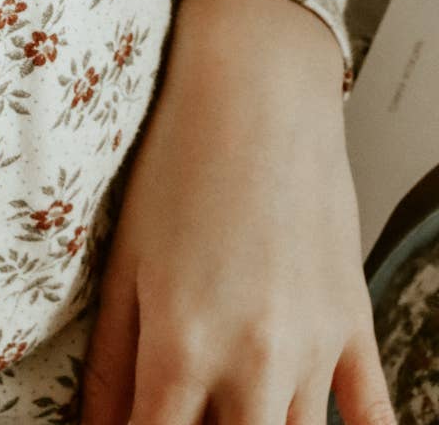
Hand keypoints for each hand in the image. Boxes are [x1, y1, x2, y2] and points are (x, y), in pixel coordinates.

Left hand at [80, 0, 395, 424]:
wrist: (255, 91)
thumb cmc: (180, 162)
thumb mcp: (125, 262)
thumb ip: (111, 365)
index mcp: (181, 346)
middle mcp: (251, 361)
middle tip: (192, 416)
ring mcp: (310, 348)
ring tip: (236, 408)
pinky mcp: (352, 325)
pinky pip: (372, 417)